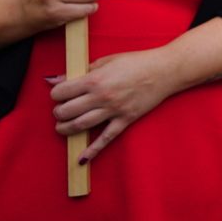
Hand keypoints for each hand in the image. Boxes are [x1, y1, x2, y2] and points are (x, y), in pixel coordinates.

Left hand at [49, 47, 181, 162]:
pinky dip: (92, 150)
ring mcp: (113, 110)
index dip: (56, 93)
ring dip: (65, 129)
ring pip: (80, 126)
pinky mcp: (125, 120)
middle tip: (61, 110)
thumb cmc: (137, 62)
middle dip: (58, 112)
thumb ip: (82, 71)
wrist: (166, 70)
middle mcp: (101, 97)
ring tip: (62, 127)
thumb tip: (56, 80)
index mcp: (95, 79)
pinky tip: (81, 159)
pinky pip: (106, 138)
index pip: (61, 92)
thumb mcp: (106, 61)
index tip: (60, 93)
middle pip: (66, 111)